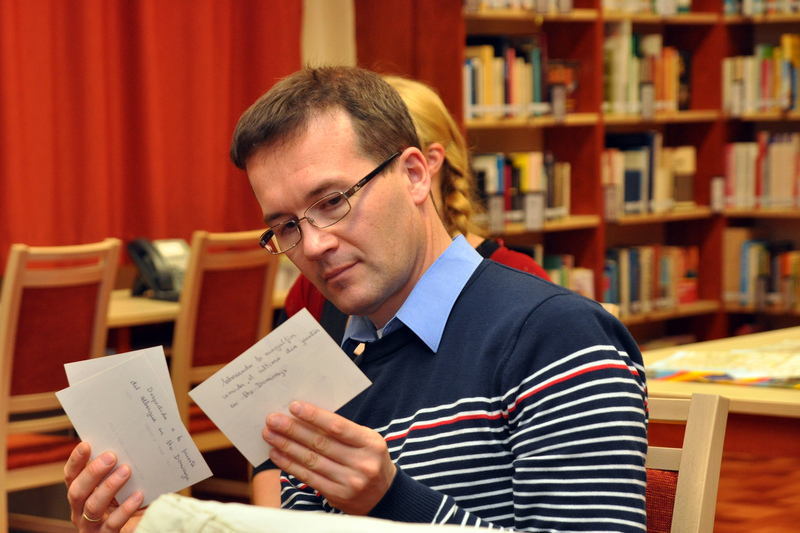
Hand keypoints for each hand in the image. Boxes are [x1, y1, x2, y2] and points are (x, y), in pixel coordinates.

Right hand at [64, 442, 144, 531]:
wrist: (136, 526)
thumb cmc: (127, 500)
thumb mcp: (119, 485)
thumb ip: (115, 469)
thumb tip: (124, 444)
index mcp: (80, 494)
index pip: (71, 476)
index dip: (76, 461)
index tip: (86, 445)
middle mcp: (79, 511)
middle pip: (77, 491)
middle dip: (93, 472)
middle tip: (112, 456)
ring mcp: (90, 526)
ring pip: (92, 507)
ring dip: (108, 487)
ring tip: (126, 471)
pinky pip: (112, 524)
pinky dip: (125, 509)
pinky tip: (138, 496)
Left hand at [263, 401, 395, 514]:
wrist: (384, 495)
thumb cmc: (369, 459)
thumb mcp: (366, 440)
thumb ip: (342, 431)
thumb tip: (306, 417)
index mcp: (370, 443)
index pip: (338, 427)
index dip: (314, 416)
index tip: (294, 406)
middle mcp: (361, 463)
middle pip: (320, 443)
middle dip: (293, 430)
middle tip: (273, 419)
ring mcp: (349, 481)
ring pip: (311, 460)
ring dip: (287, 446)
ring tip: (270, 434)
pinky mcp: (337, 495)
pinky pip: (308, 477)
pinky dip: (290, 465)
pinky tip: (277, 454)